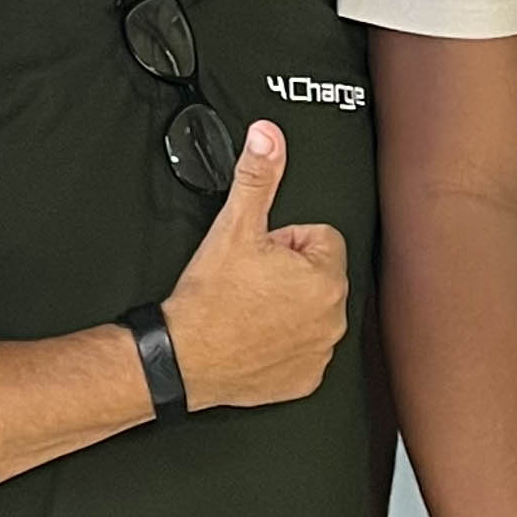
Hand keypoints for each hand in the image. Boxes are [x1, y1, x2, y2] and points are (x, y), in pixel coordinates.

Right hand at [163, 119, 347, 410]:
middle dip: (290, 273)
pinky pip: (303, 349)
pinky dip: (284, 342)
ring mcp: (320, 351)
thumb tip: (268, 137)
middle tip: (251, 280)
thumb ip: (257, 176)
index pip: (320, 238)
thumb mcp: (234, 227)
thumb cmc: (210, 301)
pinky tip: (255, 335)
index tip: (259, 255)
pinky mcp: (305, 379)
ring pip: (311, 310)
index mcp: (325, 277)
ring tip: (250, 307)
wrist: (183, 358)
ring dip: (288, 306)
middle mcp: (332, 317)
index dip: (285, 241)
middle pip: (318, 274)